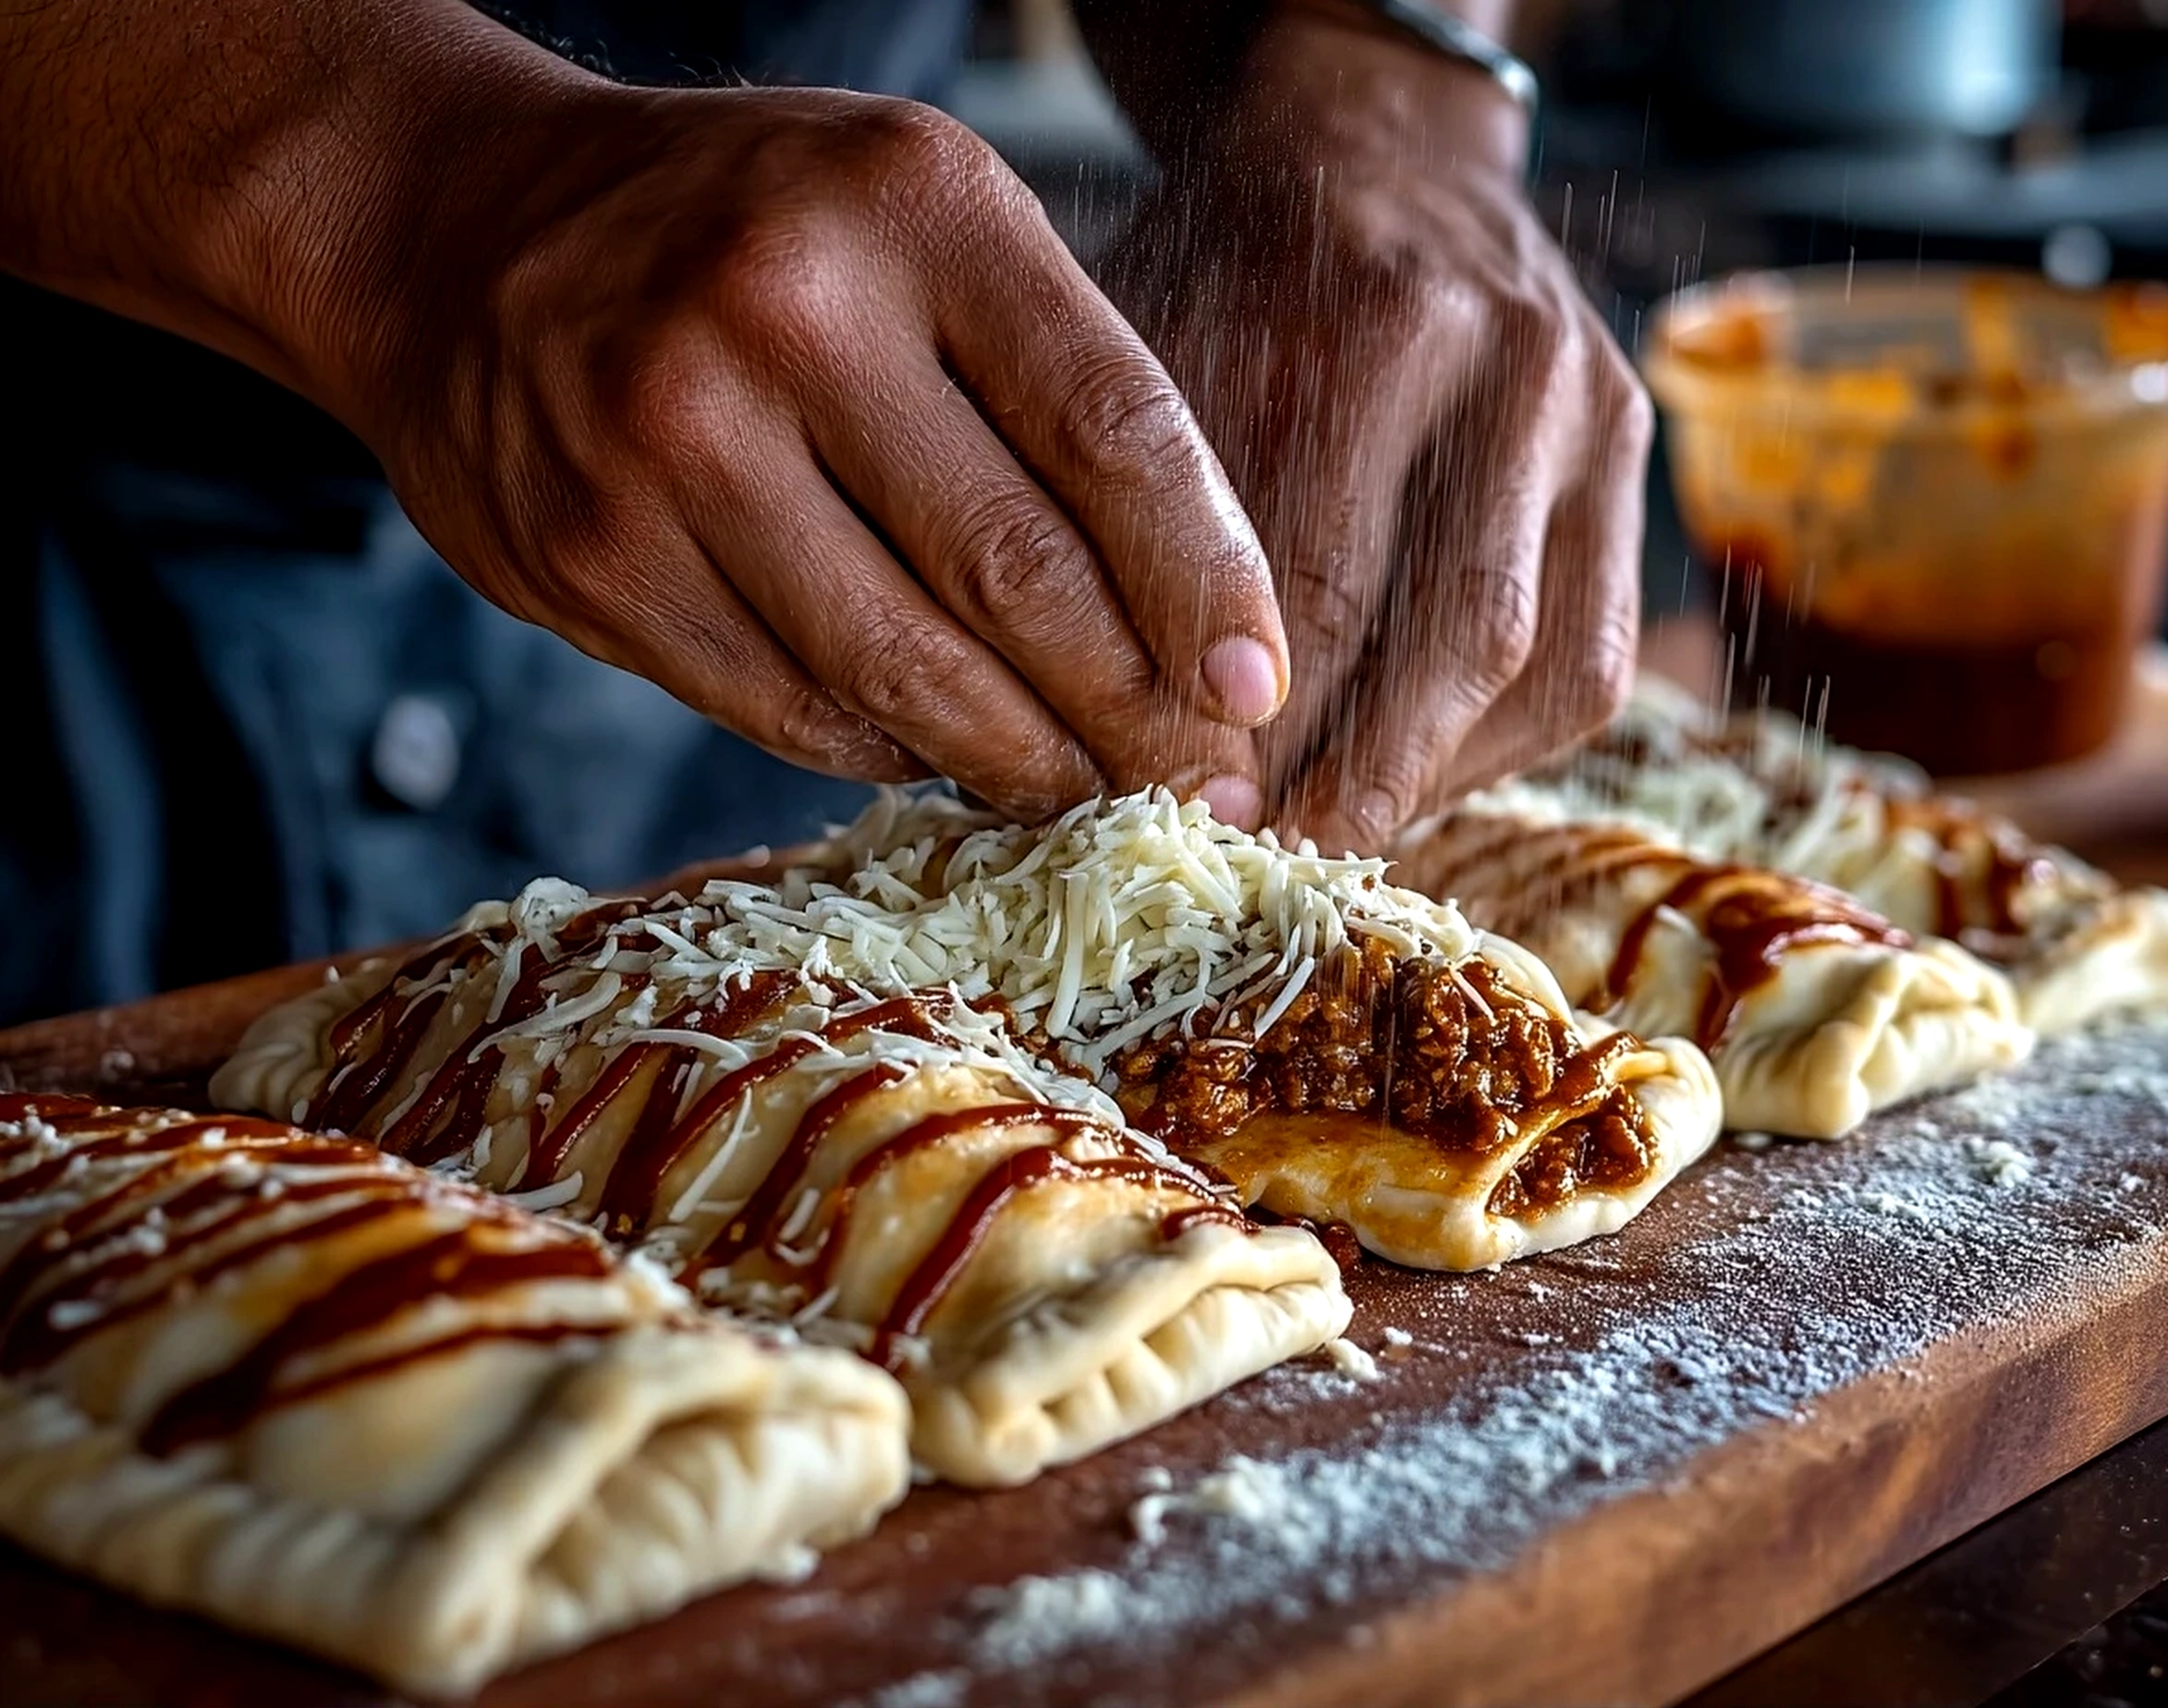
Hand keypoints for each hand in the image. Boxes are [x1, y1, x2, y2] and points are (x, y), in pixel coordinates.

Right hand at [308, 71, 1291, 821]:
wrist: (455, 232)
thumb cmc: (745, 235)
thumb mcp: (918, 227)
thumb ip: (1052, 380)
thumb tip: (1196, 623)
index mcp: (912, 203)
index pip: (1112, 429)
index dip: (1205, 584)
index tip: (1253, 694)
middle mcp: (783, 311)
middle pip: (1015, 573)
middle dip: (1131, 711)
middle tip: (1199, 787)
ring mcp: (669, 443)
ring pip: (902, 670)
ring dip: (1020, 761)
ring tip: (1088, 792)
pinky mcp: (592, 560)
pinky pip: (790, 711)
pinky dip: (888, 751)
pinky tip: (939, 754)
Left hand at [1098, 6, 1648, 851]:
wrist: (1376, 150)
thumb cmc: (1230, 271)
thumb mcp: (1153, 346)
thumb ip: (1143, 523)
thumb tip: (1112, 735)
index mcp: (1361, 321)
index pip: (1311, 578)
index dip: (1248, 720)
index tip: (1182, 814)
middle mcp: (1501, 357)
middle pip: (1443, 633)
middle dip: (1347, 777)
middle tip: (1265, 862)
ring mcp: (1586, 400)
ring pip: (1535, 659)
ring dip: (1432, 779)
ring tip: (1338, 845)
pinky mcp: (1631, 440)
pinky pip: (1593, 653)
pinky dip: (1500, 745)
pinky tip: (1415, 781)